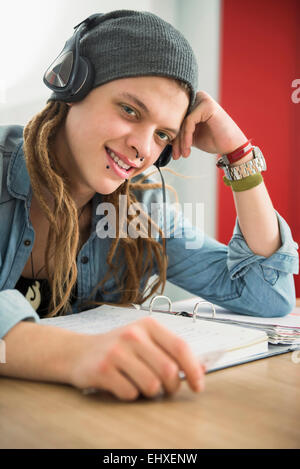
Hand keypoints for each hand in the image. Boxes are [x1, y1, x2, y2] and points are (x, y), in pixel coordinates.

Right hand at [69, 317, 204, 400]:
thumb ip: (170, 351)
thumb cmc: (118, 348)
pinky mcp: (102, 369)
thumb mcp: (144, 340)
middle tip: (166, 389)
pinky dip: (131, 395)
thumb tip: (202, 369)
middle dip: (172, 386)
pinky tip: (122, 384)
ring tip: (141, 385)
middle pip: (169, 370)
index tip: (198, 385)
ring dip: (151, 393)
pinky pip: (130, 394)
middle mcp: (133, 334)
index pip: (181, 347)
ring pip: (151, 385)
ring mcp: (116, 351)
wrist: (78, 352)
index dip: (194, 369)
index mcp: (148, 325)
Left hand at [172, 90, 247, 158]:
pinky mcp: (206, 105)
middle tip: (177, 156)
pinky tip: (188, 149)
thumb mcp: (191, 136)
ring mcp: (202, 99)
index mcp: (192, 103)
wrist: (232, 146)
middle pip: (177, 120)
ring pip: (181, 122)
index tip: (174, 154)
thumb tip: (160, 135)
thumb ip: (178, 133)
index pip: (175, 119)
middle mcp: (196, 98)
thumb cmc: (213, 140)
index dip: (172, 137)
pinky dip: (186, 137)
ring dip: (181, 141)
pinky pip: (188, 122)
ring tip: (184, 154)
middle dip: (176, 141)